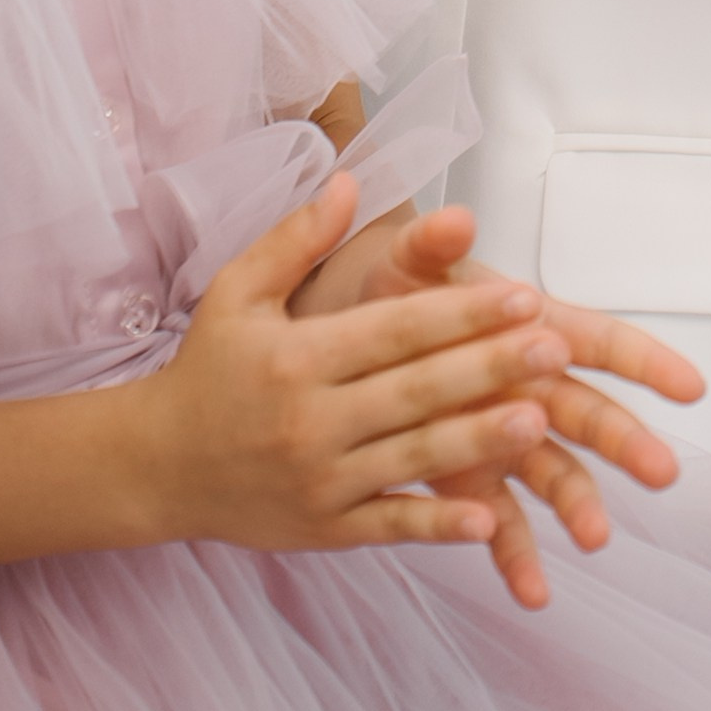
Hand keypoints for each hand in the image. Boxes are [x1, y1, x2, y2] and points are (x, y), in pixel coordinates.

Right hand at [137, 171, 578, 564]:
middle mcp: (308, 421)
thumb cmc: (209, 368)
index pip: (394, 329)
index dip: (460, 312)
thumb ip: (297, 237)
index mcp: (296, 357)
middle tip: (554, 347)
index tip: (523, 294)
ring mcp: (317, 482)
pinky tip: (487, 519)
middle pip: (415, 391)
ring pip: (411, 457)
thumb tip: (351, 179)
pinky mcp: (322, 531)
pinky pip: (389, 525)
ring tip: (539, 418)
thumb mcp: (237, 291)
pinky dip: (436, 525)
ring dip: (478, 440)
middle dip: (488, 367)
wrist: (155, 467)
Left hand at [354, 203, 702, 610]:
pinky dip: (517, 558)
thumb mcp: (410, 264)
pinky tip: (533, 594)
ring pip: (559, 474)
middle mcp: (532, 388)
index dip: (646, 361)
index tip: (692, 385)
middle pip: (593, 415)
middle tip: (664, 471)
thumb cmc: (400, 294)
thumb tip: (454, 220)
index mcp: (532, 330)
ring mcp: (507, 441)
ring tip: (595, 539)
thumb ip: (434, 245)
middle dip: (629, 442)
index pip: (600, 342)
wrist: (354, 342)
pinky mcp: (474, 484)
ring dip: (581, 505)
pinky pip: (503, 526)